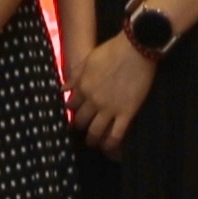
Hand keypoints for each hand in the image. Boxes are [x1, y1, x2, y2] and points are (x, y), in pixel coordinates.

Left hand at [70, 38, 153, 153]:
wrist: (135, 49)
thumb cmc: (112, 50)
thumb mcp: (88, 60)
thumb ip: (75, 76)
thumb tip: (63, 89)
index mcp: (83, 86)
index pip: (72, 105)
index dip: (72, 112)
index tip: (74, 116)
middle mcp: (93, 100)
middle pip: (81, 121)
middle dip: (80, 127)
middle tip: (83, 131)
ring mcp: (109, 108)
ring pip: (96, 131)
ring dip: (93, 140)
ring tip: (93, 143)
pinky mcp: (126, 113)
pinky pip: (116, 134)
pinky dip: (111, 144)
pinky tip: (109, 149)